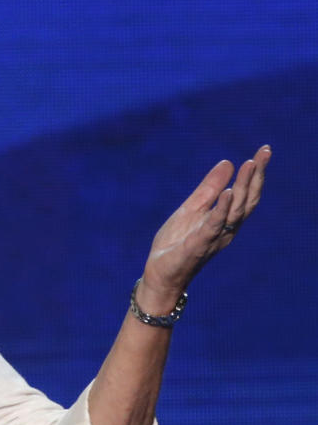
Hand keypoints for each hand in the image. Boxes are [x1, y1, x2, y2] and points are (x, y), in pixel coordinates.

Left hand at [138, 145, 270, 307]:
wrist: (160, 274)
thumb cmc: (177, 243)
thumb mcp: (192, 209)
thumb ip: (208, 188)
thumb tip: (228, 162)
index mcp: (225, 220)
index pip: (245, 193)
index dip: (256, 173)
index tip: (264, 150)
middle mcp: (226, 229)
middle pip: (246, 199)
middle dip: (256, 176)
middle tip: (263, 152)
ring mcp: (214, 238)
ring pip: (234, 210)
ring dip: (242, 187)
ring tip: (248, 165)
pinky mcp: (197, 245)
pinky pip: (213, 226)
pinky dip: (221, 209)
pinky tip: (227, 192)